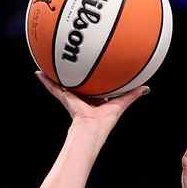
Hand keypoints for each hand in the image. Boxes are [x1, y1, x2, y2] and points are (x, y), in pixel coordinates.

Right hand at [35, 70, 149, 131]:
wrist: (91, 128)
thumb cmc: (106, 120)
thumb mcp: (121, 103)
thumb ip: (132, 95)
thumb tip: (147, 88)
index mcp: (96, 100)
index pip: (96, 87)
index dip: (97, 78)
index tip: (96, 68)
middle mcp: (84, 99)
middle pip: (79, 83)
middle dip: (75, 73)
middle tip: (73, 59)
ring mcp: (73, 99)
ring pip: (64, 84)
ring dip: (58, 74)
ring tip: (52, 60)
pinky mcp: (65, 99)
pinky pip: (54, 88)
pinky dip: (46, 81)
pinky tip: (39, 72)